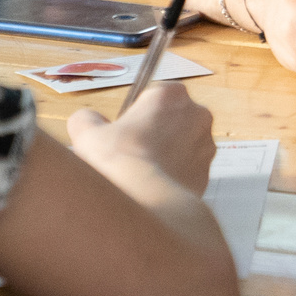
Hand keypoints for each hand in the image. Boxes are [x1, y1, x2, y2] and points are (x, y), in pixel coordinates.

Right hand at [67, 80, 217, 195]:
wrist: (145, 200)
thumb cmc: (118, 160)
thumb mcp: (88, 132)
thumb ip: (87, 119)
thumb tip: (89, 119)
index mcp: (171, 94)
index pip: (154, 97)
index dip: (136, 115)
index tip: (124, 131)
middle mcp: (197, 114)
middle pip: (171, 120)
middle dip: (154, 134)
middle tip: (130, 153)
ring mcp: (206, 145)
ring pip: (182, 146)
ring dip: (166, 155)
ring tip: (140, 173)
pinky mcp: (208, 173)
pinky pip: (187, 171)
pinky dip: (173, 177)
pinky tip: (153, 187)